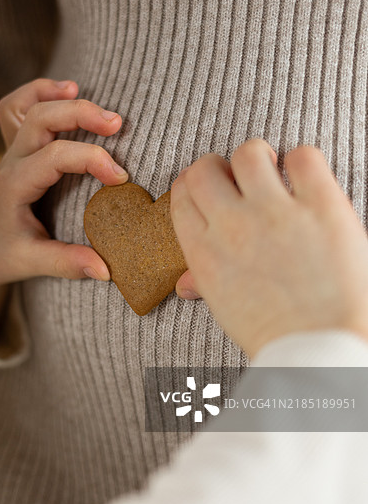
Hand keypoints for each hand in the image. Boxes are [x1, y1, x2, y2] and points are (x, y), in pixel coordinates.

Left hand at [0, 78, 127, 336]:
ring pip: (34, 108)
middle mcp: (13, 161)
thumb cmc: (4, 255)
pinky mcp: (22, 149)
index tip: (121, 179)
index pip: (55, 157)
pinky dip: (42, 92)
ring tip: (98, 106)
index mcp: (15, 185)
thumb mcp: (30, 263)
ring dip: (65, 99)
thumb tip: (107, 270)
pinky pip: (21, 107)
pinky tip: (69, 90)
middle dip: (81, 114)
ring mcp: (15, 151)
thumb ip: (67, 263)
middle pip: (42, 118)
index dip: (91, 160)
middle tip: (118, 124)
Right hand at [170, 139, 367, 358]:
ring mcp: (275, 213)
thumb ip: (203, 281)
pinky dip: (302, 161)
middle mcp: (232, 225)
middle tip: (240, 178)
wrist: (321, 350)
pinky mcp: (320, 205)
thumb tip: (184, 282)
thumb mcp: (225, 307)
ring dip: (258, 157)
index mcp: (203, 252)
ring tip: (274, 170)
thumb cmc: (274, 334)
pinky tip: (306, 180)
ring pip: (249, 153)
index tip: (208, 185)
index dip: (193, 183)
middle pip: (206, 168)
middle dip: (219, 166)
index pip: (182, 194)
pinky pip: (302, 156)